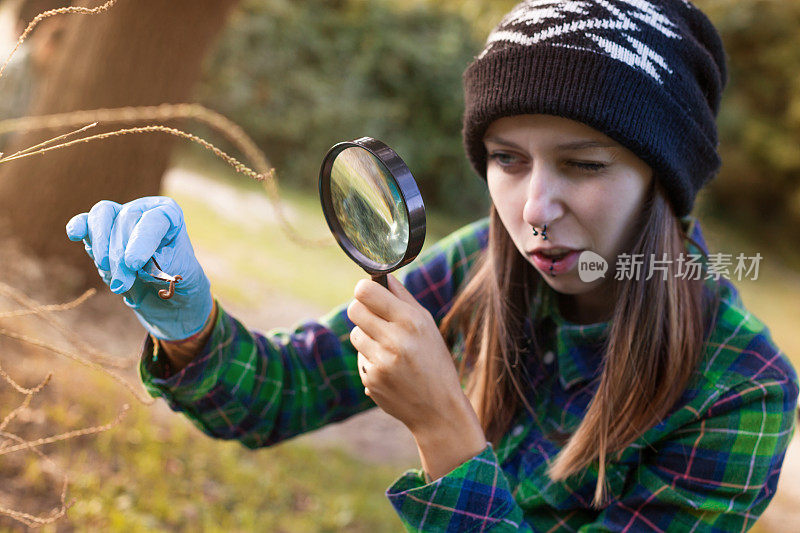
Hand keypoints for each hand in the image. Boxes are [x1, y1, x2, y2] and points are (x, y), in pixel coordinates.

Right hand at [66, 196, 212, 340]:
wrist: (165, 293)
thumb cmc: (178, 279)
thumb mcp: (179, 273)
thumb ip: (159, 265)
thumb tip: (132, 263)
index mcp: (168, 214)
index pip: (154, 219)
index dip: (142, 240)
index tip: (134, 264)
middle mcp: (143, 210)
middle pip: (126, 221)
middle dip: (121, 254)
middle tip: (122, 283)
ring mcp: (119, 218)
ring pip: (102, 216)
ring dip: (101, 245)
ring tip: (106, 270)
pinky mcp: (99, 232)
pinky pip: (85, 222)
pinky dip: (78, 226)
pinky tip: (75, 234)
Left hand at [346, 275, 474, 434]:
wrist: (438, 410)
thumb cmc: (435, 361)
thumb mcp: (428, 325)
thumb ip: (403, 298)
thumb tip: (383, 276)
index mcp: (411, 321)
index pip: (365, 292)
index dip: (363, 290)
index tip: (368, 294)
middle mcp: (394, 340)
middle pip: (354, 309)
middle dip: (362, 310)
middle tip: (375, 318)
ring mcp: (380, 363)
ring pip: (355, 334)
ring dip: (366, 337)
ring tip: (388, 348)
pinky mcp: (371, 380)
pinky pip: (360, 358)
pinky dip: (371, 360)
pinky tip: (390, 370)